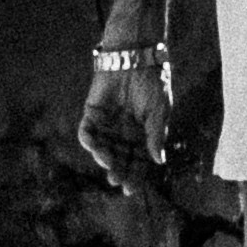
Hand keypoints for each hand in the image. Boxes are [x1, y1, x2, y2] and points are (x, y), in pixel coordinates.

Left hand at [76, 58, 172, 191]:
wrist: (136, 55)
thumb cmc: (153, 81)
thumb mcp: (159, 112)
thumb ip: (156, 136)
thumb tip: (159, 161)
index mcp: (143, 134)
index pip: (138, 161)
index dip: (135, 176)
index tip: (130, 190)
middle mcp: (124, 132)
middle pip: (120, 158)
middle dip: (118, 171)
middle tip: (117, 181)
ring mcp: (107, 124)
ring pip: (103, 149)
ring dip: (104, 159)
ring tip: (108, 164)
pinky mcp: (92, 113)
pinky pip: (87, 132)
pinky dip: (89, 141)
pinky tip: (95, 148)